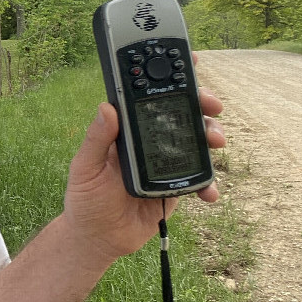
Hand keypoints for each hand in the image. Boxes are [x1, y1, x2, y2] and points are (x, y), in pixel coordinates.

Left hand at [61, 88, 225, 263]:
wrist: (99, 239)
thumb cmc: (85, 200)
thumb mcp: (85, 169)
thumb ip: (96, 140)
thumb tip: (106, 108)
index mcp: (125, 131)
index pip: (147, 97)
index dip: (168, 78)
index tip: (189, 62)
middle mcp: (148, 140)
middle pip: (180, 113)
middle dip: (201, 103)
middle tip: (213, 105)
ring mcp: (165, 162)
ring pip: (195, 141)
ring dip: (211, 136)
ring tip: (216, 141)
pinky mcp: (175, 185)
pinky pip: (198, 179)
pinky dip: (208, 183)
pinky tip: (210, 193)